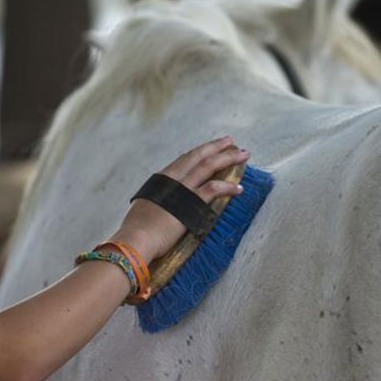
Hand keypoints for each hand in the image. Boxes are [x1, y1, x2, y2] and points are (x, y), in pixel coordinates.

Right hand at [112, 136, 248, 260]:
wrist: (136, 239)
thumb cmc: (137, 230)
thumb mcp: (144, 209)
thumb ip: (155, 203)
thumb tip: (158, 208)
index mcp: (161, 179)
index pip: (183, 160)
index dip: (199, 152)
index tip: (210, 148)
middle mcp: (172, 178)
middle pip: (198, 156)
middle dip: (216, 147)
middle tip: (230, 141)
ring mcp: (182, 189)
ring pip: (209, 166)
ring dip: (228, 158)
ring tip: (243, 154)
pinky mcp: (191, 202)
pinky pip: (214, 188)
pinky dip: (228, 186)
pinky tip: (239, 188)